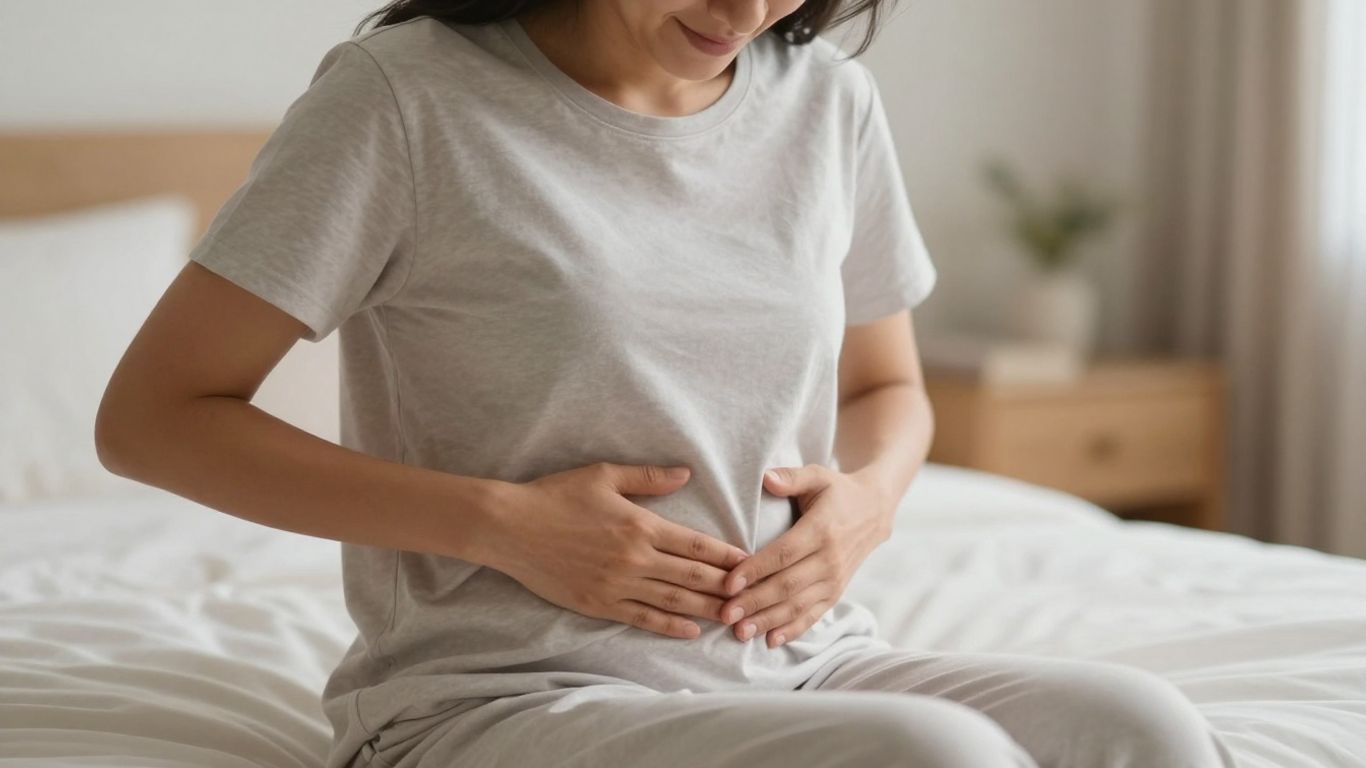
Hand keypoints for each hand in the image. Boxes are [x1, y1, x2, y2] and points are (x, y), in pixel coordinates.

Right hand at [488, 462, 749, 639]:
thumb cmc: (556, 495)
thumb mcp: (603, 475)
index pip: (695, 544)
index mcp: (640, 525)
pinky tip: (691, 630)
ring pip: (673, 600)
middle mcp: (634, 559)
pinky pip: (642, 618)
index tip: (750, 561)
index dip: (726, 555)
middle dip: (726, 586)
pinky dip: (670, 625)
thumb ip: (648, 478)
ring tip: (734, 616)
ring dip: (706, 609)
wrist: (510, 526)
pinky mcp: (598, 603)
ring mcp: (617, 585)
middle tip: (755, 595)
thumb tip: (686, 475)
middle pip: (692, 576)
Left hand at [717, 464, 893, 648]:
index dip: (756, 569)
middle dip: (755, 602)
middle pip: (787, 585)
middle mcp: (830, 559)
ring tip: (740, 633)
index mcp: (822, 529)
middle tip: (725, 614)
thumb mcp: (818, 475)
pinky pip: (814, 615)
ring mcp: (835, 579)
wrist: (875, 510)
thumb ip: (792, 477)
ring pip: (798, 605)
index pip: (784, 553)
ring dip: (768, 620)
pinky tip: (771, 640)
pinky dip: (793, 630)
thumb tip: (767, 479)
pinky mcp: (837, 592)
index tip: (729, 582)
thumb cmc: (838, 491)